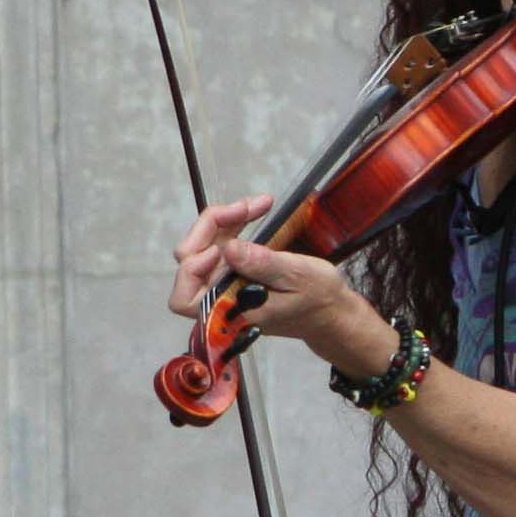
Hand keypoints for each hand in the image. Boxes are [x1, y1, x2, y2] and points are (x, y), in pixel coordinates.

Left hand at [168, 193, 396, 373]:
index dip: (193, 267)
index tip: (222, 247)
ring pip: (203, 248)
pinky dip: (231, 226)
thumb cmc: (318, 299)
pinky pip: (220, 246)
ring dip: (223, 222)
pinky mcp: (233, 273)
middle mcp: (220, 300)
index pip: (184, 297)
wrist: (331, 311)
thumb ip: (262, 265)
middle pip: (189, 263)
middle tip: (245, 208)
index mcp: (230, 311)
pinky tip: (252, 211)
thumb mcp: (297, 277)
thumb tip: (228, 249)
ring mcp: (224, 286)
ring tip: (255, 205)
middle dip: (210, 229)